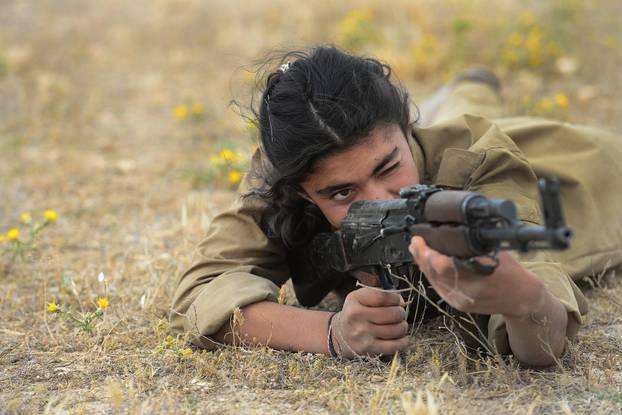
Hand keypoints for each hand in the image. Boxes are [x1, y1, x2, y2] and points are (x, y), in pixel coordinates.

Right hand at [333, 287, 409, 357]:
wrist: (341, 335)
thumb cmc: (356, 312)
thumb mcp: (360, 296)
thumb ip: (380, 294)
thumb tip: (401, 302)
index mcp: (355, 300)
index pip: (383, 297)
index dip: (395, 298)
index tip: (397, 300)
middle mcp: (357, 317)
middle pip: (392, 314)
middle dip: (401, 313)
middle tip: (399, 314)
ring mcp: (363, 334)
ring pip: (396, 330)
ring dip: (403, 326)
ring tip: (399, 325)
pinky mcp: (369, 348)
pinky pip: (394, 346)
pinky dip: (403, 341)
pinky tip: (402, 337)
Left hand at [408, 236, 545, 318]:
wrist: (521, 297)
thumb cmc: (510, 270)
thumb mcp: (495, 250)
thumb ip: (473, 243)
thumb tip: (450, 228)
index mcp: (480, 275)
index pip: (445, 266)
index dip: (429, 252)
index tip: (421, 238)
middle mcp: (469, 290)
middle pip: (435, 273)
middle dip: (421, 256)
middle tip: (415, 241)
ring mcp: (462, 300)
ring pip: (433, 280)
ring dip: (422, 264)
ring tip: (416, 249)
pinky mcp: (458, 304)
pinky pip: (438, 287)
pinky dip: (430, 274)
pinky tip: (425, 263)